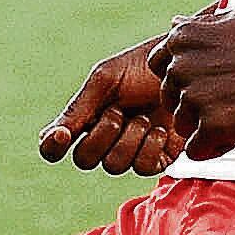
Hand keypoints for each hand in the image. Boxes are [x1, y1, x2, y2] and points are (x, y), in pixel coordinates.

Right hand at [37, 40, 186, 175]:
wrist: (184, 66)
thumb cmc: (142, 66)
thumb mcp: (106, 79)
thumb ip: (79, 108)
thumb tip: (49, 136)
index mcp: (85, 119)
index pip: (54, 147)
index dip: (52, 147)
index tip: (63, 134)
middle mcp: (104, 140)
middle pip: (85, 160)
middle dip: (101, 136)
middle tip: (118, 111)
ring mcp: (130, 151)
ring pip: (114, 166)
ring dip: (129, 140)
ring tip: (144, 117)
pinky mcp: (157, 158)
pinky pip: (142, 167)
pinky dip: (150, 147)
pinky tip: (160, 129)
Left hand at [150, 6, 234, 159]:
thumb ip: (202, 26)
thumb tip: (175, 23)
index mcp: (184, 37)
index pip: (159, 66)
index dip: (184, 78)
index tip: (213, 80)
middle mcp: (183, 65)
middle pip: (170, 99)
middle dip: (194, 104)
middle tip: (233, 99)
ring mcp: (197, 96)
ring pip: (182, 126)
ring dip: (205, 127)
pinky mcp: (214, 125)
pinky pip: (196, 150)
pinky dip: (214, 148)